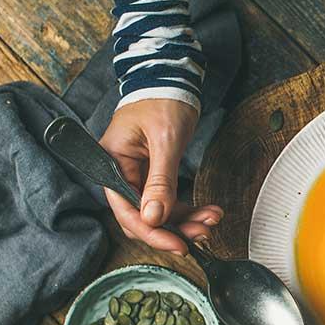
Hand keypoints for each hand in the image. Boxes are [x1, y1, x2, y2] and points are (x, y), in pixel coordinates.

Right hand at [99, 99, 222, 253]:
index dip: (152, 232)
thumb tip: (153, 218)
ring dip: (185, 220)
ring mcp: (137, 174)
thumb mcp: (165, 140)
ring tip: (211, 219)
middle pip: (143, 216)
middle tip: (203, 232)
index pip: (127, 210)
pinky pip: (167, 200)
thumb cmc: (163, 100)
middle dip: (174, 228)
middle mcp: (121, 172)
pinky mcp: (153, 174)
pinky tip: (208, 210)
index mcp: (112, 163)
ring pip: (158, 212)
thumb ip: (160, 181)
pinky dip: (187, 208)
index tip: (178, 245)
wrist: (172, 79)